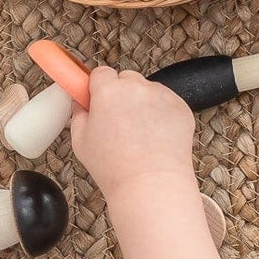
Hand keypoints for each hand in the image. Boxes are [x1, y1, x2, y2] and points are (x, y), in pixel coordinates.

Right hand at [69, 67, 196, 199]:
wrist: (151, 186)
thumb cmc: (115, 169)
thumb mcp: (81, 142)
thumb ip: (78, 115)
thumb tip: (79, 103)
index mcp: (108, 91)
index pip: (100, 73)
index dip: (98, 87)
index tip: (97, 98)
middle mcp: (137, 88)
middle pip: (126, 78)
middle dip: (121, 94)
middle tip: (118, 121)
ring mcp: (162, 96)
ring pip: (148, 90)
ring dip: (142, 103)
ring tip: (138, 135)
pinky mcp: (181, 108)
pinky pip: (167, 103)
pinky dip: (161, 114)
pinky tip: (154, 137)